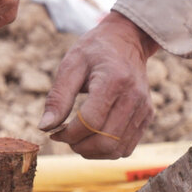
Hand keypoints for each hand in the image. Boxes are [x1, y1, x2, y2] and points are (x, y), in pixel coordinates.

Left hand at [39, 12, 160, 158]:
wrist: (127, 40)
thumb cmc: (94, 51)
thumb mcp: (70, 65)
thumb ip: (58, 97)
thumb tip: (45, 128)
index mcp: (114, 81)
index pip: (90, 122)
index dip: (68, 134)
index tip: (55, 132)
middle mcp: (134, 97)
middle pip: (105, 141)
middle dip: (79, 146)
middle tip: (65, 136)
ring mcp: (144, 109)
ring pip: (116, 150)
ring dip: (92, 151)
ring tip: (78, 137)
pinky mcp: (147, 117)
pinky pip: (126, 148)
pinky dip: (106, 150)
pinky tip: (93, 137)